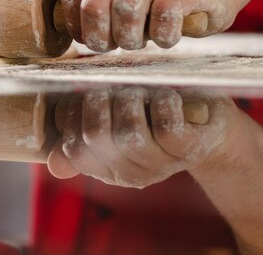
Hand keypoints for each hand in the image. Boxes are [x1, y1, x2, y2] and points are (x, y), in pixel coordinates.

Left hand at [44, 0, 238, 50]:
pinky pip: (163, 16)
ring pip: (126, 9)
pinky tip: (166, 37)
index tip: (90, 35)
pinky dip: (161, 36)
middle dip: (100, 37)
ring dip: (130, 38)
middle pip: (95, 5)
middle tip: (115, 44)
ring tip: (140, 41)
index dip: (74, 22)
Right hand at [47, 87, 238, 187]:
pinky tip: (166, 95)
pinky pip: (166, 127)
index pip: (74, 149)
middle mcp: (130, 173)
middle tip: (112, 88)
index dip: (72, 115)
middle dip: (99, 100)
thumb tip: (54, 164)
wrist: (208, 123)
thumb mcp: (112, 122)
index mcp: (106, 168)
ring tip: (139, 91)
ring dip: (130, 100)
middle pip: (96, 137)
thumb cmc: (151, 111)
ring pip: (129, 133)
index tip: (85, 96)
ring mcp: (160, 165)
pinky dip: (163, 102)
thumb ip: (81, 137)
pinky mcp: (188, 151)